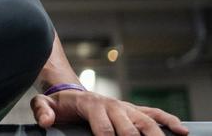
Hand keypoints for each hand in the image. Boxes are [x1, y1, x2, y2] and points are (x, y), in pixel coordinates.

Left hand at [32, 90, 188, 134]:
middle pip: (128, 127)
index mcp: (91, 105)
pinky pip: (153, 113)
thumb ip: (42, 111)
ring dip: (155, 134)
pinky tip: (180, 130)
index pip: (103, 128)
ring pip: (145, 120)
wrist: (69, 91)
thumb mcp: (44, 104)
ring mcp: (124, 107)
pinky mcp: (132, 109)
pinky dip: (167, 120)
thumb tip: (45, 122)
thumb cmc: (59, 103)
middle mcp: (112, 105)